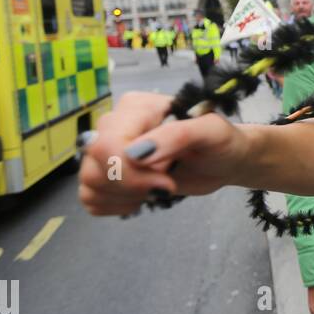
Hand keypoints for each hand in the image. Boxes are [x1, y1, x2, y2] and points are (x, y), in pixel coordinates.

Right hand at [77, 91, 248, 215]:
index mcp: (136, 108)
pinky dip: (117, 206)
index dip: (132, 172)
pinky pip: (90, 198)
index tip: (166, 182)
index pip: (108, 144)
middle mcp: (114, 125)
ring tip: (156, 188)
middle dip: (132, 186)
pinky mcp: (107, 174)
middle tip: (166, 186)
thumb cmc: (220, 141)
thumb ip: (176, 135)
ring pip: (89, 183)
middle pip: (95, 165)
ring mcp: (108, 150)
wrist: (224, 160)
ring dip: (126, 196)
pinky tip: (143, 197)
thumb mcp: (210, 131)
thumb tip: (134, 153)